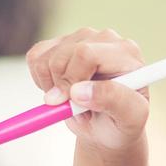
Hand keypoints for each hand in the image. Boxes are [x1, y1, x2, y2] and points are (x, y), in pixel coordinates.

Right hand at [25, 27, 149, 152]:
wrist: (108, 127)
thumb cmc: (122, 121)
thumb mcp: (130, 118)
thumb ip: (112, 100)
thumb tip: (79, 91)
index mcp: (126, 52)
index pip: (86, 53)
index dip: (71, 79)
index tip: (70, 103)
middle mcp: (103, 39)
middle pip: (63, 55)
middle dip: (62, 88)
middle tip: (77, 110)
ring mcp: (80, 38)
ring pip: (45, 58)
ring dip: (52, 88)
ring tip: (73, 103)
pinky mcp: (60, 44)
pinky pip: (35, 58)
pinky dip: (41, 81)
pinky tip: (60, 91)